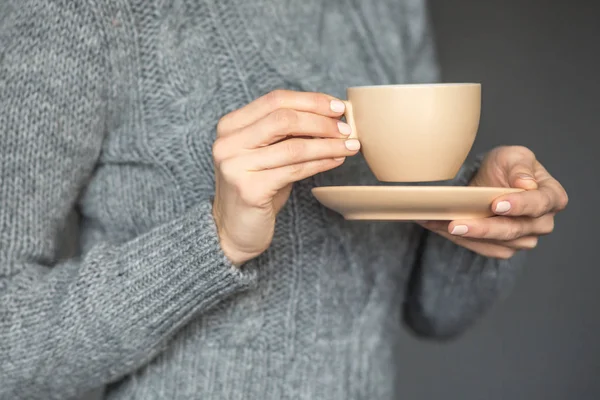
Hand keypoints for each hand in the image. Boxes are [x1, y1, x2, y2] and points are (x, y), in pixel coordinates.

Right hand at [212, 90, 359, 264]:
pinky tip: (336, 160)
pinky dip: (321, 163)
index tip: (337, 107)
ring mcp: (235, 166)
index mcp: (230, 126)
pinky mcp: (250, 190)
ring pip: (293, 146)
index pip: (275, 100)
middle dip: (321, 121)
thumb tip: (331, 116)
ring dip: (328, 144)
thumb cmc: (256, 189)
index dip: (310, 100)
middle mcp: (227, 143)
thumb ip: (287, 134)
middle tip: (346, 128)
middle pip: (284, 118)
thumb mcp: (267, 154)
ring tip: (350, 145)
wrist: (233, 230)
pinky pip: (295, 170)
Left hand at [419, 146, 567, 258]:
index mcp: (552, 197)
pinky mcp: (505, 247)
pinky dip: (462, 240)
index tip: (496, 204)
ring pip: (497, 244)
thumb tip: (526, 184)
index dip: (519, 206)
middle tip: (456, 223)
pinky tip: (442, 229)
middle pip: (515, 230)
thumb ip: (521, 167)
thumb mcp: (513, 156)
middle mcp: (542, 222)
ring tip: (441, 225)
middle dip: (484, 228)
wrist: (490, 181)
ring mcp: (525, 238)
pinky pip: (484, 249)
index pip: (539, 204)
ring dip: (467, 236)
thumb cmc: (507, 167)